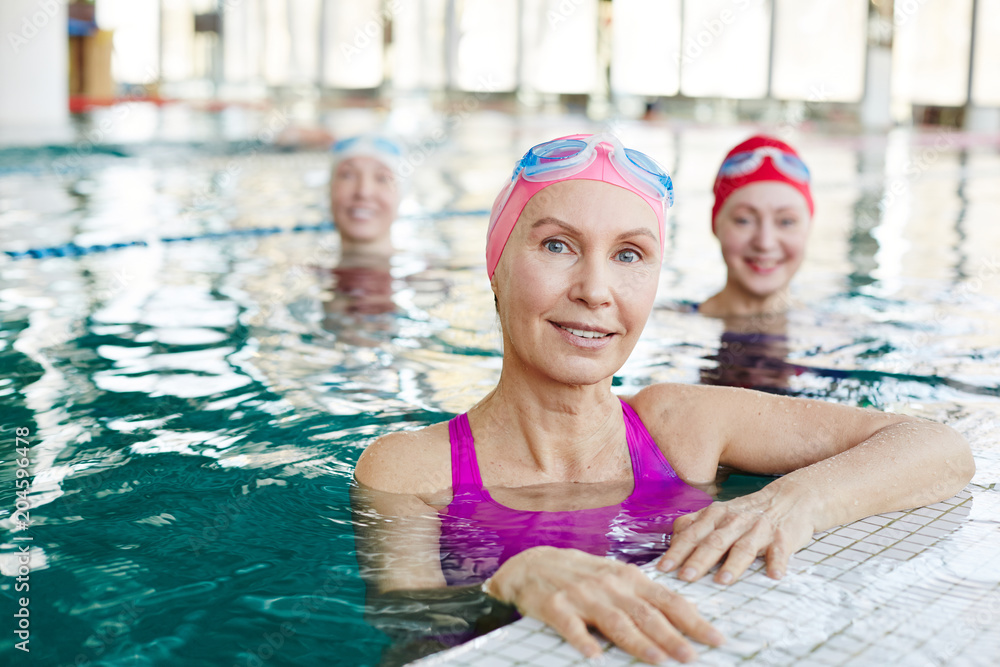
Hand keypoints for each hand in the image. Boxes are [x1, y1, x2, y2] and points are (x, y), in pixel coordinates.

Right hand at [487, 546, 723, 663]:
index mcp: (628, 577)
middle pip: (645, 614)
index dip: (693, 620)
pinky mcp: (554, 606)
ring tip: (658, 659)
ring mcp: (581, 595)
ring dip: (637, 641)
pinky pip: (569, 626)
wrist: (531, 564)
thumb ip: (643, 596)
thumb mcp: (615, 577)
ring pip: (614, 621)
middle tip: (692, 657)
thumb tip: (682, 617)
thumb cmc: (581, 574)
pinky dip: (582, 639)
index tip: (716, 639)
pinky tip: (594, 656)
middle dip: (672, 636)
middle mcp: (608, 585)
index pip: (668, 600)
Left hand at [657, 487, 814, 584]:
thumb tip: (672, 542)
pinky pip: (779, 551)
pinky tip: (774, 575)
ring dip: (732, 564)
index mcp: (715, 516)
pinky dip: (777, 562)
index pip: (691, 535)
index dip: (676, 551)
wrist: (789, 498)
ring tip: (722, 581)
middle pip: (713, 542)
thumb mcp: (718, 513)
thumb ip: (694, 525)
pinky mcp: (782, 537)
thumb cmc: (747, 511)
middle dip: (698, 560)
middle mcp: (733, 521)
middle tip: (685, 577)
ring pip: (743, 547)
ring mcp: (758, 529)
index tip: (662, 568)